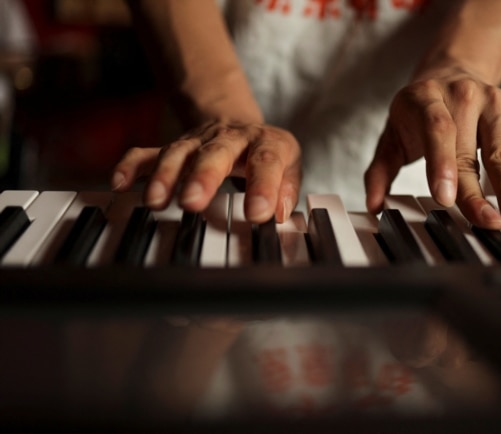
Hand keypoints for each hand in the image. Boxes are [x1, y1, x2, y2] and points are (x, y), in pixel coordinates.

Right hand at [111, 121, 301, 222]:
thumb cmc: (267, 154)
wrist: (240, 125)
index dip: (263, 186)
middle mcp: (231, 138)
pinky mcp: (175, 147)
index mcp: (266, 142)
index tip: (257, 214)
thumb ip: (286, 189)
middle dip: (203, 176)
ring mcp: (199, 141)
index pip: (267, 161)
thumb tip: (280, 212)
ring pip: (179, 152)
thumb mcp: (289, 166)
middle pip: (216, 152)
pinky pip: (148, 152)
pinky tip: (120, 183)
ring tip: (155, 201)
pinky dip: (132, 166)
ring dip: (165, 175)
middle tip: (192, 202)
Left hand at [365, 65, 500, 232]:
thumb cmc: (417, 114)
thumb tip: (374, 206)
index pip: (437, 131)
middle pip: (471, 151)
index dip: (442, 165)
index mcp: (426, 100)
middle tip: (487, 224)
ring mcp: (494, 102)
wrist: (446, 74)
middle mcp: (463, 96)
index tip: (446, 199)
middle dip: (479, 192)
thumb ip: (379, 171)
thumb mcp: (391, 136)